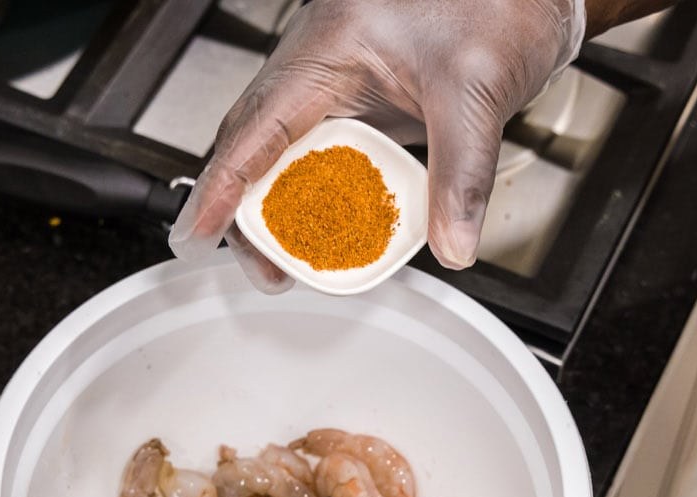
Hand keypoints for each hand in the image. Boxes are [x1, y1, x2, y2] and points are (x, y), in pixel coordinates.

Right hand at [167, 0, 585, 291]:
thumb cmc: (497, 0)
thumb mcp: (476, 92)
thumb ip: (462, 177)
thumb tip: (452, 245)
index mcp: (327, 51)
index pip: (256, 128)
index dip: (223, 186)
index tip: (199, 231)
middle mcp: (320, 66)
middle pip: (256, 147)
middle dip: (247, 213)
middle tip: (266, 269)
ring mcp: (339, 83)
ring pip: (285, 153)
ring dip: (281, 209)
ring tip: (291, 261)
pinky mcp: (365, 101)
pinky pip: (325, 154)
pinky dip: (320, 196)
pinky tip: (332, 230)